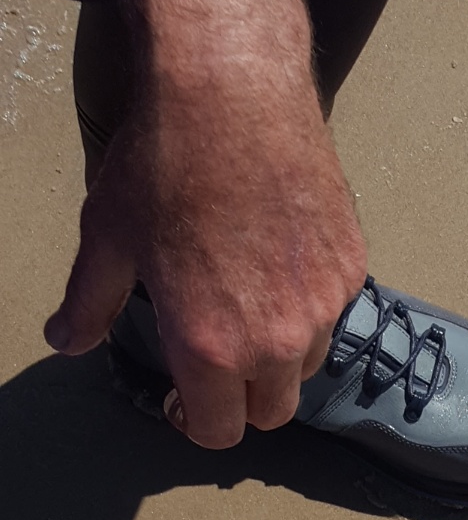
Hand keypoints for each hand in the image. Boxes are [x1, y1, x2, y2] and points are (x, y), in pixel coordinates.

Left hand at [45, 0, 367, 448]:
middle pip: (272, 411)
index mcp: (208, 344)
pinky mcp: (350, 265)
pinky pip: (331, 310)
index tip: (186, 402)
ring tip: (248, 306)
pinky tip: (276, 260)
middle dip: (243, 399)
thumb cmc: (164, 160)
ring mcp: (321, 303)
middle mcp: (275, 337)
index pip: (218, 431)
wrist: (231, 89)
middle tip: (218, 363)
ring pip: (306, 364)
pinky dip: (307, 303)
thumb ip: (88, 303)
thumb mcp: (108, 237)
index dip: (196, 422)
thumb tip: (65, 340)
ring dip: (280, 356)